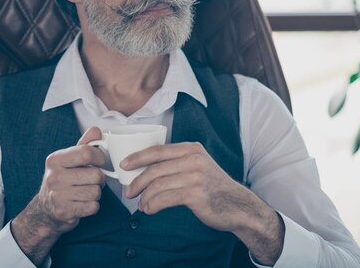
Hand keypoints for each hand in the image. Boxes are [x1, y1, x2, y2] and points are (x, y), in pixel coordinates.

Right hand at [11, 126, 106, 264]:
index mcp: (55, 160)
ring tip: (84, 192)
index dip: (99, 157)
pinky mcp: (64, 212)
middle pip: (96, 174)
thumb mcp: (69, 159)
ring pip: (96, 191)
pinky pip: (93, 207)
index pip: (87, 152)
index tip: (98, 162)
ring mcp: (58, 195)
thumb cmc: (62, 180)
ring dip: (95, 193)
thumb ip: (85, 144)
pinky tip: (82, 203)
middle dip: (99, 179)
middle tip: (90, 180)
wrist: (45, 210)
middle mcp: (54, 177)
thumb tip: (97, 130)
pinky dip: (92, 206)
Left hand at [123, 142, 250, 230]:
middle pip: (154, 169)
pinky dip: (152, 206)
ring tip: (141, 205)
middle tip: (128, 192)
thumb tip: (145, 168)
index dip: (137, 157)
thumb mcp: (198, 165)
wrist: (237, 205)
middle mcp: (193, 159)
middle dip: (136, 182)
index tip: (123, 165)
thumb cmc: (212, 187)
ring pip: (157, 185)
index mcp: (191, 149)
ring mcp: (195, 176)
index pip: (157, 150)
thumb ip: (177, 162)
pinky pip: (165, 199)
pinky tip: (149, 210)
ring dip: (144, 198)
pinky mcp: (195, 194)